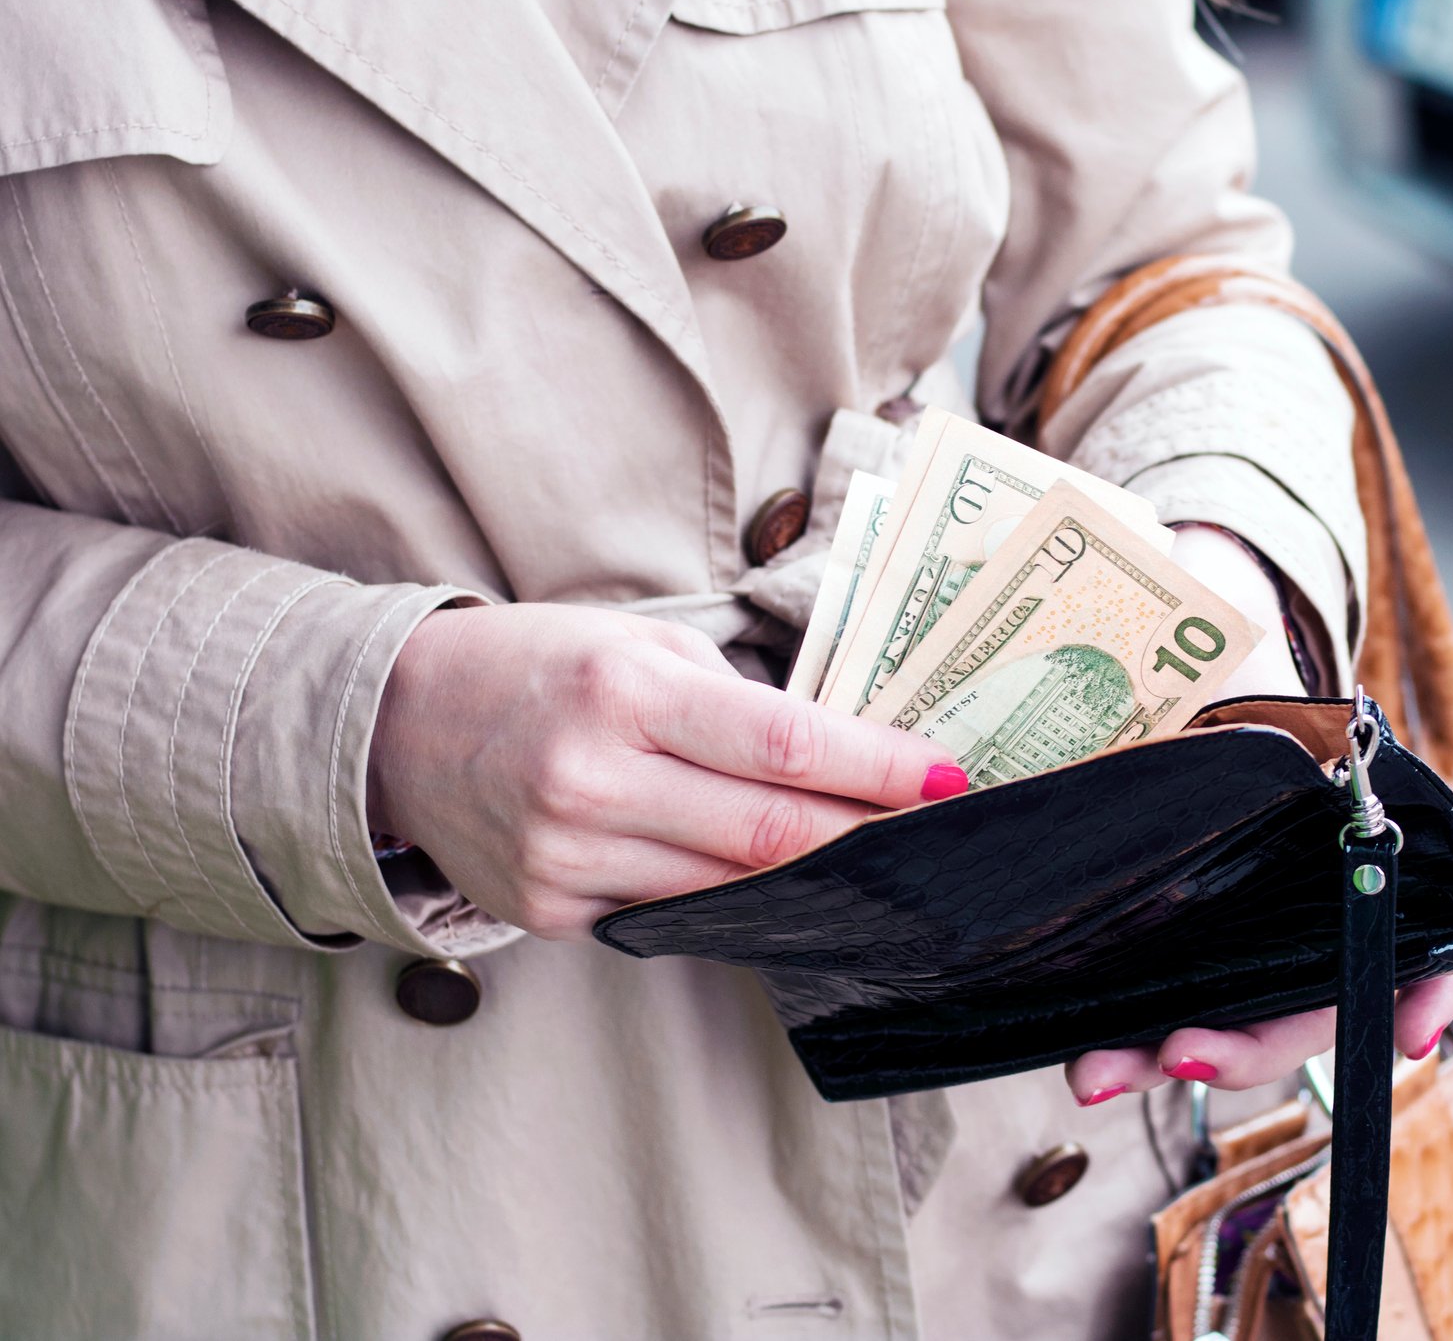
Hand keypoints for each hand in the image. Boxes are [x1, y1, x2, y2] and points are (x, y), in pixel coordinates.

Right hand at [367, 603, 964, 938]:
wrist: (396, 724)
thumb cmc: (542, 667)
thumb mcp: (637, 645)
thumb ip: (736, 702)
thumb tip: (850, 756)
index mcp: (621, 690)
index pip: (782, 743)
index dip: (877, 767)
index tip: (949, 777)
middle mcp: (589, 778)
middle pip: (769, 832)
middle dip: (868, 837)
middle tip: (940, 836)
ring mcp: (565, 856)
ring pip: (730, 887)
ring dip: (814, 880)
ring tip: (879, 863)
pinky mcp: (549, 910)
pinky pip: (672, 915)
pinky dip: (732, 902)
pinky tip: (780, 889)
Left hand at [1064, 526, 1452, 1105]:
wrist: (1165, 620)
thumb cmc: (1217, 616)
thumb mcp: (1231, 610)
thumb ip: (1227, 609)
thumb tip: (1183, 567)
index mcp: (1350, 814)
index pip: (1420, 917)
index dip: (1423, 981)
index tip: (1408, 1032)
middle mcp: (1310, 876)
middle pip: (1306, 992)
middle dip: (1248, 1041)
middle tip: (1176, 1053)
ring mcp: (1244, 905)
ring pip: (1233, 1009)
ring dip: (1171, 1051)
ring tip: (1091, 1072)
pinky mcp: (1171, 914)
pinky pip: (1169, 989)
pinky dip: (1141, 1032)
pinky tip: (1101, 1062)